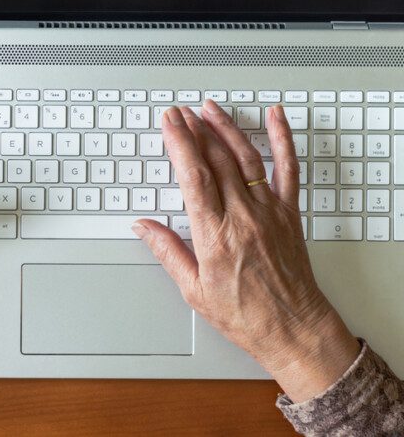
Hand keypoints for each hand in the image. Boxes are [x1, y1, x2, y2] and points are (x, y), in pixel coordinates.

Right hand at [133, 102, 358, 402]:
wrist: (294, 328)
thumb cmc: (246, 314)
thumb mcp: (194, 290)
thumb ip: (168, 251)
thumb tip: (143, 226)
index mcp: (216, 236)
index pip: (194, 177)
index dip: (180, 144)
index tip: (170, 124)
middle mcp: (244, 217)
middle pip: (217, 161)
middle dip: (195, 130)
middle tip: (180, 112)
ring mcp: (269, 211)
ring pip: (246, 158)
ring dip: (226, 129)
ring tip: (210, 109)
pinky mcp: (288, 212)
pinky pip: (288, 169)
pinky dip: (283, 139)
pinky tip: (276, 118)